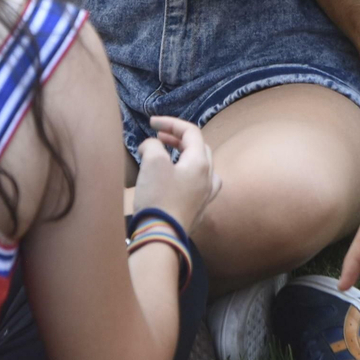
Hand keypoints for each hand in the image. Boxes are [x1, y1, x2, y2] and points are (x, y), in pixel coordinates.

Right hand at [132, 116, 221, 230]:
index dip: (170, 123)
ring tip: (169, 156)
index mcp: (200, 162)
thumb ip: (152, 146)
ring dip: (185, 156)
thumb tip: (151, 147)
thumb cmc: (158, 198)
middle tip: (159, 137)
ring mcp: (206, 195)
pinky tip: (178, 180)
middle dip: (178, 138)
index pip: (190, 131)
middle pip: (198, 147)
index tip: (151, 123)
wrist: (161, 237)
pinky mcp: (198, 209)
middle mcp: (208, 177)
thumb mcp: (152, 163)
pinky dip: (187, 174)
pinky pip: (198, 184)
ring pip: (201, 166)